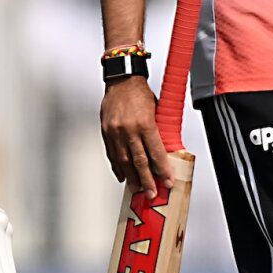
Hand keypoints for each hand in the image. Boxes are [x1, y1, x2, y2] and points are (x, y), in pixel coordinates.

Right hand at [99, 77, 171, 198]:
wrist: (121, 79)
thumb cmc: (140, 93)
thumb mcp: (156, 110)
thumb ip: (158, 131)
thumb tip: (166, 150)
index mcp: (145, 123)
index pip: (156, 153)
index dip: (162, 170)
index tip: (167, 181)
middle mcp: (129, 129)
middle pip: (139, 162)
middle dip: (147, 180)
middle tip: (152, 193)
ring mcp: (115, 132)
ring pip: (124, 162)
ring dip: (131, 178)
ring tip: (137, 189)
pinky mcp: (106, 132)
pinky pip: (112, 154)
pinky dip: (117, 167)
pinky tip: (122, 176)